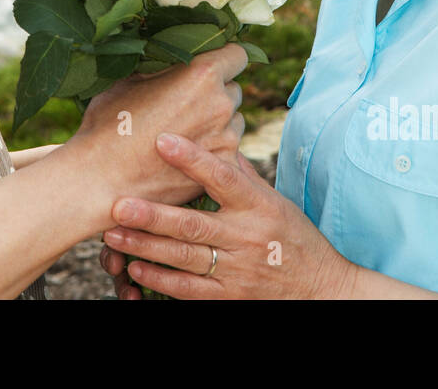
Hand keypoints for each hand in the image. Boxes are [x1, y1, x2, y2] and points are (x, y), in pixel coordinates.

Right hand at [66, 42, 246, 218]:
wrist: (102, 181)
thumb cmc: (108, 126)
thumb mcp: (129, 80)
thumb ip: (161, 67)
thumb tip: (170, 59)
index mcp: (201, 75)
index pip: (237, 55)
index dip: (224, 59)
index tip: (210, 67)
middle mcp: (221, 104)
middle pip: (233, 90)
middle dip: (216, 93)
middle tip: (187, 104)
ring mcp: (226, 138)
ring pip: (233, 122)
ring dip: (217, 123)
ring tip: (183, 133)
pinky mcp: (222, 167)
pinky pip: (227, 150)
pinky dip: (211, 150)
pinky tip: (185, 155)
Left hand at [98, 132, 350, 298]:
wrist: (322, 291)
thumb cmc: (296, 239)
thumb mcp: (277, 202)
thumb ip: (243, 176)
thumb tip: (219, 141)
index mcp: (258, 206)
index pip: (222, 178)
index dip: (192, 159)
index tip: (161, 140)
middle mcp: (247, 238)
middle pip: (193, 225)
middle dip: (152, 215)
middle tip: (118, 204)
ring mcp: (238, 271)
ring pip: (184, 258)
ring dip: (145, 247)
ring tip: (114, 235)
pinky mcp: (231, 297)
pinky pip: (190, 289)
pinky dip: (161, 280)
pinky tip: (137, 268)